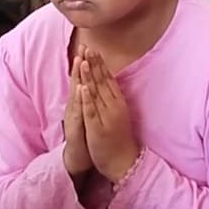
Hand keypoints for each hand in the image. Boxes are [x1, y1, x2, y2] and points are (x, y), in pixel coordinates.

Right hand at [63, 51, 93, 176]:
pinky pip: (78, 111)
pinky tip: (80, 89)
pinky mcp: (76, 127)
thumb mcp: (86, 114)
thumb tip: (88, 85)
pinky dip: (79, 100)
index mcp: (80, 102)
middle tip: (82, 46)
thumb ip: (86, 99)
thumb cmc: (84, 135)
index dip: (84, 63)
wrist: (78, 157)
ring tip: (79, 60)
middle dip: (80, 64)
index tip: (87, 46)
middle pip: (77, 81)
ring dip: (77, 77)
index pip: (82, 79)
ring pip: (76, 93)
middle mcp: (75, 106)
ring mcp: (74, 116)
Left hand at [79, 51, 139, 182]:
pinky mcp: (98, 128)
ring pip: (96, 93)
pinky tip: (83, 87)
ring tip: (85, 60)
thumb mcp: (118, 115)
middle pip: (103, 82)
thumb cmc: (120, 138)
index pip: (108, 79)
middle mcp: (113, 107)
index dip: (100, 64)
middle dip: (95, 64)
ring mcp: (106, 117)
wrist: (124, 162)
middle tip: (89, 47)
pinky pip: (91, 111)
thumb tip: (107, 85)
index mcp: (117, 103)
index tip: (94, 49)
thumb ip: (112, 101)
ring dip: (91, 76)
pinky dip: (87, 99)